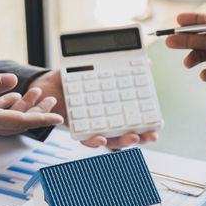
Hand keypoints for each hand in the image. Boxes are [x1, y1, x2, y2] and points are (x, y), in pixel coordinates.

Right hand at [0, 73, 63, 145]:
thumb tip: (13, 80)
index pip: (23, 121)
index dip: (42, 118)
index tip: (58, 118)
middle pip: (20, 120)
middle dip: (39, 111)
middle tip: (53, 102)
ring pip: (10, 117)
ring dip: (25, 106)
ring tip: (39, 96)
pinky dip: (7, 106)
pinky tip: (11, 96)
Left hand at [30, 70, 158, 148]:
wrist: (47, 85)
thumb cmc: (74, 79)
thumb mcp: (99, 69)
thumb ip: (120, 66)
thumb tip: (147, 63)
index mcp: (113, 110)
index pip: (133, 121)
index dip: (146, 127)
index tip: (157, 127)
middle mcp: (104, 122)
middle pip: (125, 134)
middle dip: (140, 138)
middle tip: (151, 136)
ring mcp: (90, 127)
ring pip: (109, 140)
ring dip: (121, 142)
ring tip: (132, 138)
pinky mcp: (75, 128)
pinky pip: (85, 139)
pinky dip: (93, 141)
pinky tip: (100, 137)